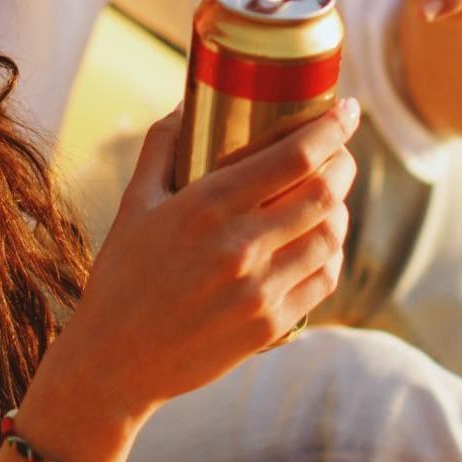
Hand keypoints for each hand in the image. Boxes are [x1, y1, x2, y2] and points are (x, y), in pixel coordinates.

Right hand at [37, 100, 359, 421]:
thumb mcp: (134, 203)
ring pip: (331, 236)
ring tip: (332, 197)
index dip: (331, 129)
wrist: (114, 362)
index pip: (294, 157)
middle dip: (343, 163)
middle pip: (324, 192)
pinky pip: (323, 280)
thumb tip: (187, 99)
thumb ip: (162, 146)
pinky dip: (332, 254)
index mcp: (206, 206)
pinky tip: (323, 243)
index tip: (348, 110)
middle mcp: (239, 246)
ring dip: (341, 209)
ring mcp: (258, 290)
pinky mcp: (269, 326)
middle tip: (342, 152)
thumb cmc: (122, 276)